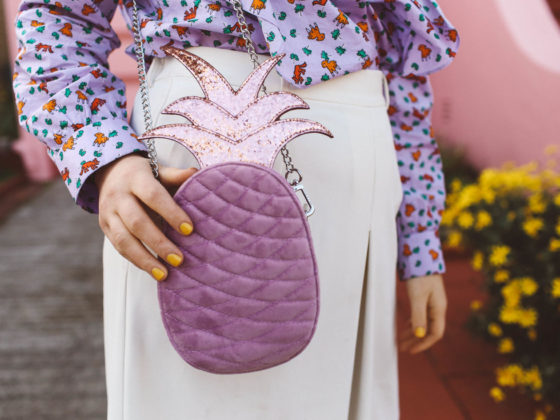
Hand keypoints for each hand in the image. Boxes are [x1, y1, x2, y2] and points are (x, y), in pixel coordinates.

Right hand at [94, 153, 197, 280]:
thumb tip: (195, 173)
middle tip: (179, 259)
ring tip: (164, 274)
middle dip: (159, 242)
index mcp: (135, 179)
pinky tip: (153, 270)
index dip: (171, 212)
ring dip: (144, 259)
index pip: (153, 195)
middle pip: (137, 222)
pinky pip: (119, 247)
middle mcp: (118, 196)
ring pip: (124, 239)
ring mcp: (108, 213)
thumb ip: (176, 176)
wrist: (111, 172)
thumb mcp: (159, 170)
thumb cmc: (145, 174)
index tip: (190, 229)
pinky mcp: (105, 227)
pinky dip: (136, 260)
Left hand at [398, 274, 446, 353]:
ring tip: (401, 339)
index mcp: (439, 309)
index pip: (435, 333)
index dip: (423, 344)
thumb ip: (418, 316)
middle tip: (403, 348)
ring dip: (413, 333)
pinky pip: (421, 315)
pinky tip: (407, 326)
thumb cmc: (420, 276)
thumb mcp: (417, 297)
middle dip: (416, 340)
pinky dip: (414, 322)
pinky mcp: (426, 297)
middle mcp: (438, 307)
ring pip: (424, 323)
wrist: (422, 257)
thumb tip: (419, 335)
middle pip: (429, 330)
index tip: (411, 350)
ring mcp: (432, 302)